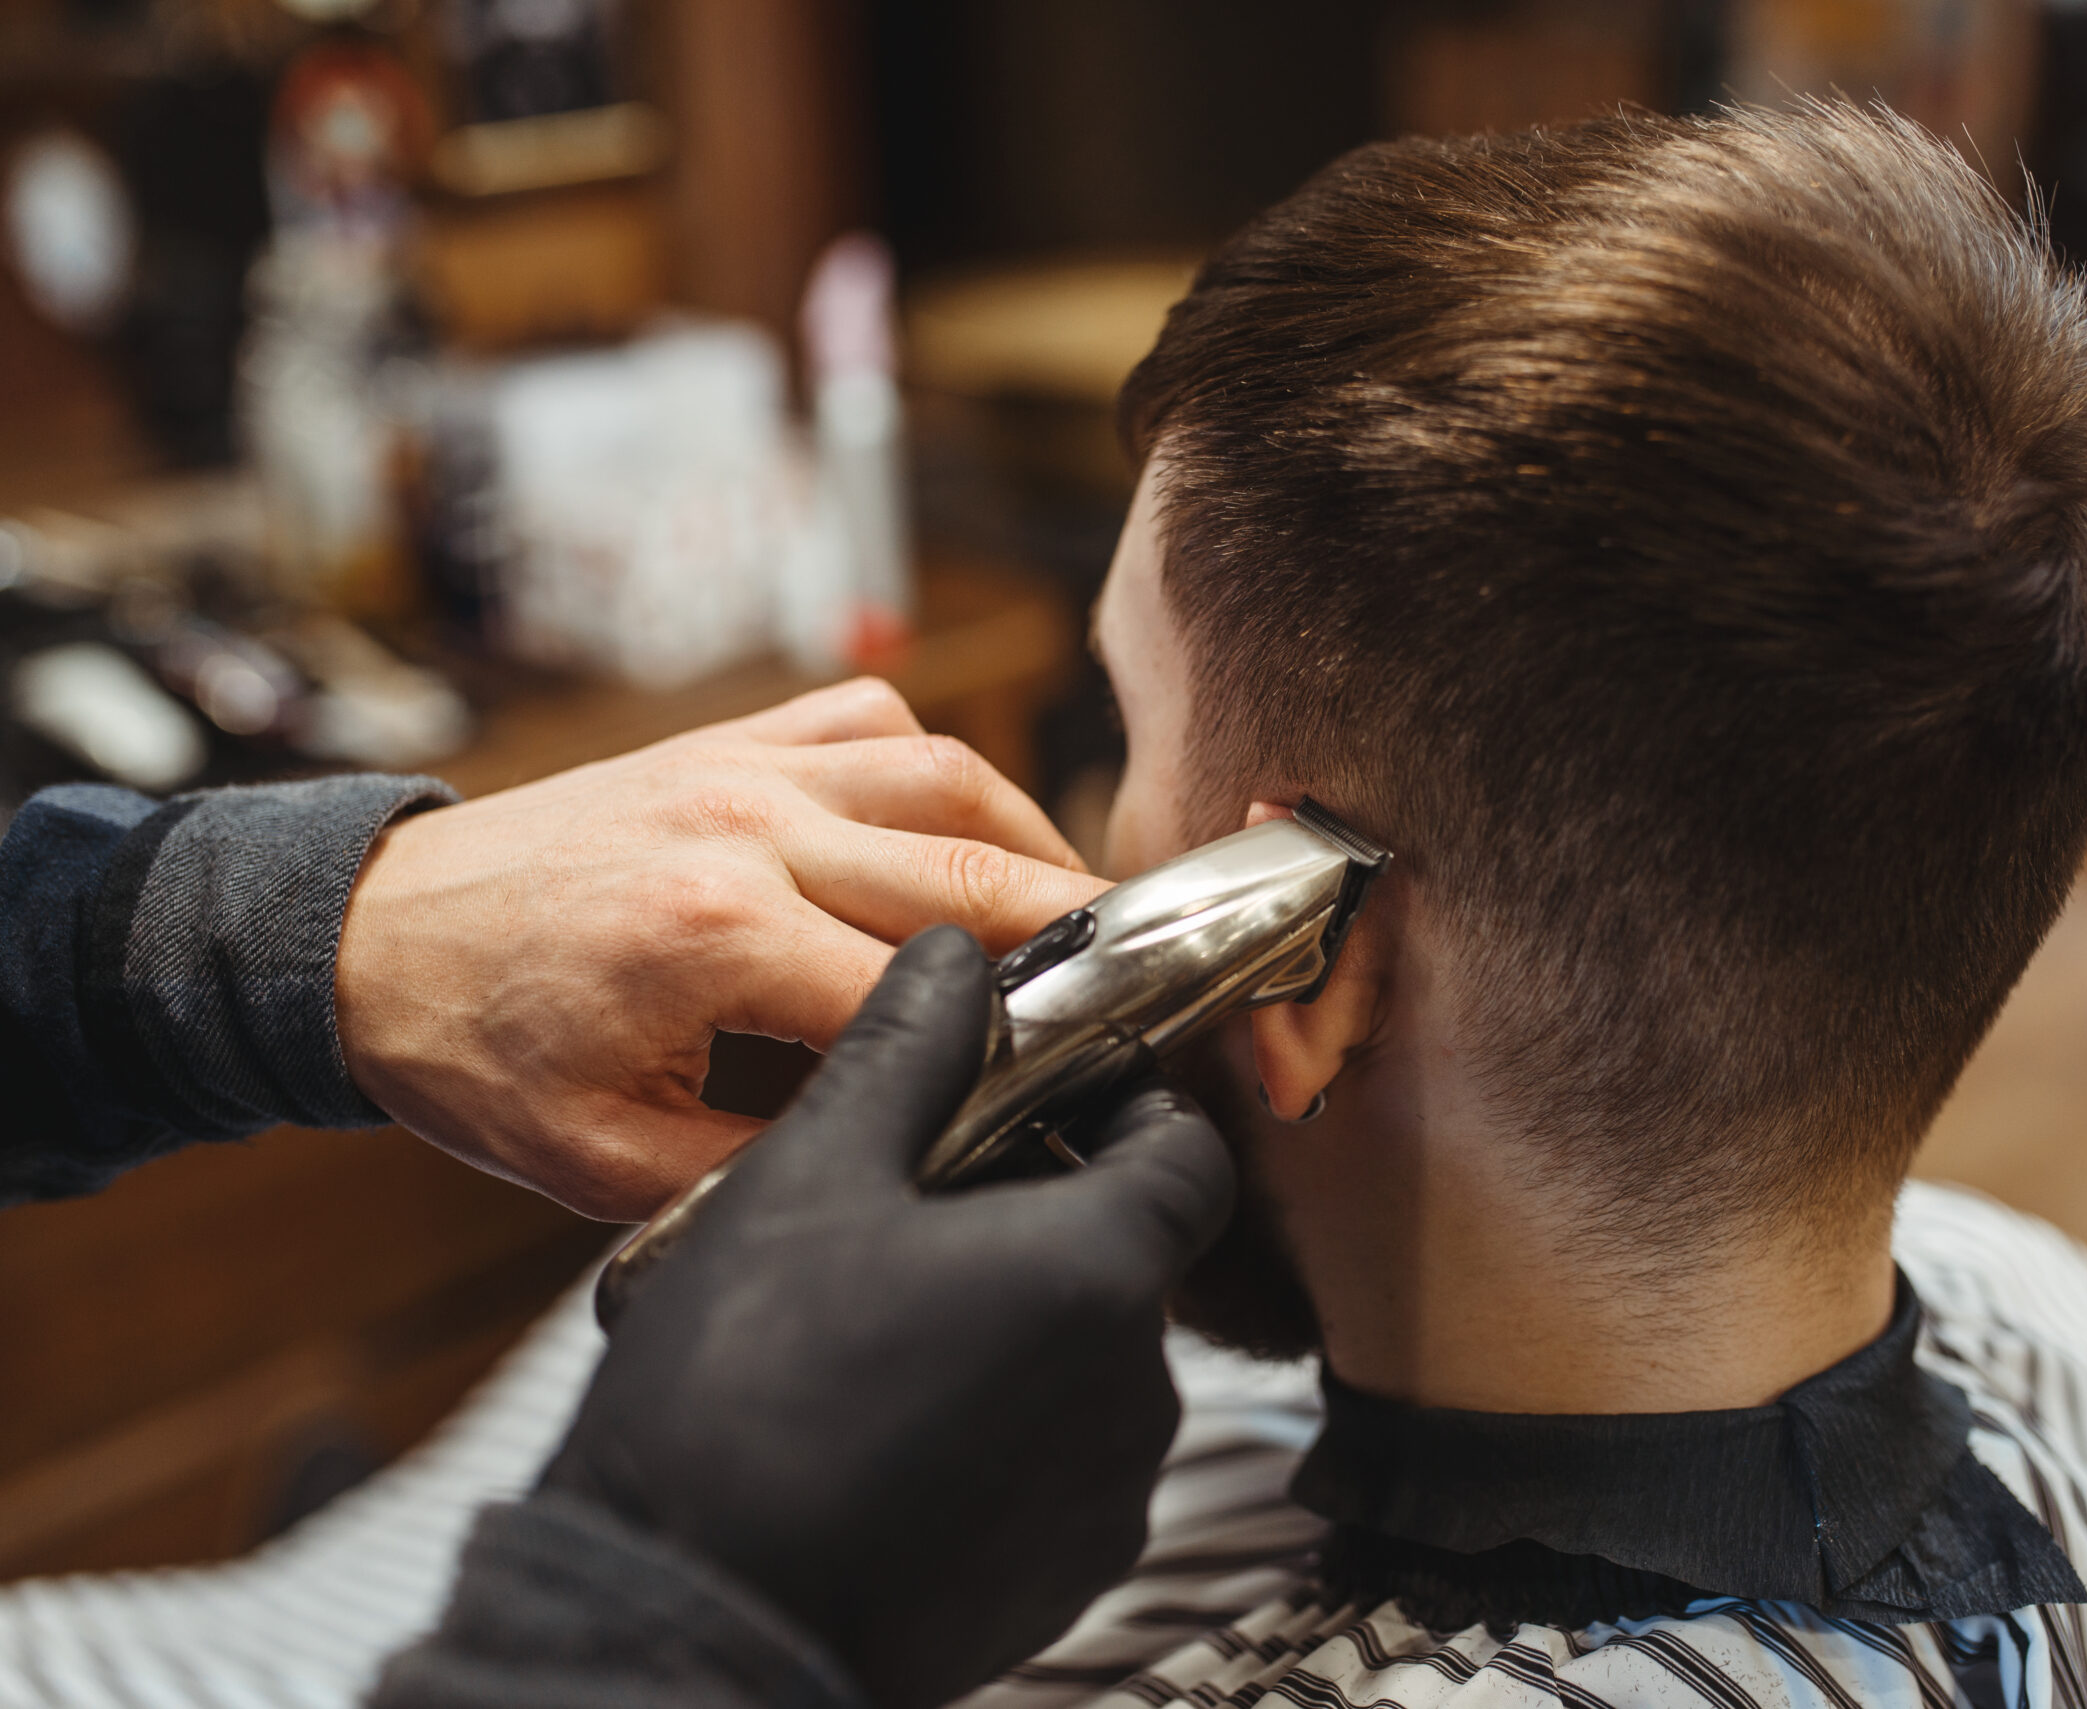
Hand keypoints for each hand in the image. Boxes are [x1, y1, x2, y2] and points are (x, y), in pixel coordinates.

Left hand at [335, 679, 1111, 1219]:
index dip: (1027, 1040)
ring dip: (1033, 837)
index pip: (923, 990)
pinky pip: (872, 720)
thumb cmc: (477, 1054)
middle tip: (1160, 975)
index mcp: (714, 936)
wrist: (369, 940)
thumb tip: (898, 1173)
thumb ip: (760, 1169)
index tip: (1098, 1075)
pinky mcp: (727, 739)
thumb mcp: (605, 1162)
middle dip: (1082, 927)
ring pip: (944, 772)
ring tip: (1088, 907)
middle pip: (970, 865)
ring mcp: (739, 765)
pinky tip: (965, 822)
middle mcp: (745, 827)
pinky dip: (939, 764)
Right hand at [543, 927, 1234, 1708]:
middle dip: (1039, 1212)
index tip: (1049, 1093)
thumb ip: (906, 1054)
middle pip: (1128, 1255)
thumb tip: (955, 963)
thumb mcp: (809, 1181)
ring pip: (1088, 1362)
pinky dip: (997, 1428)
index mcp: (1097, 1274)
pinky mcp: (1060, 1583)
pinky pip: (1056, 1465)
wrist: (686, 1626)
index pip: (1188, 1151)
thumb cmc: (738, 1406)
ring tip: (877, 1322)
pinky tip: (883, 1421)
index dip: (1126, 1105)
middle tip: (914, 1204)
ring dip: (1012, 1323)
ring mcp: (1103, 1501)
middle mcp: (1133, 1394)